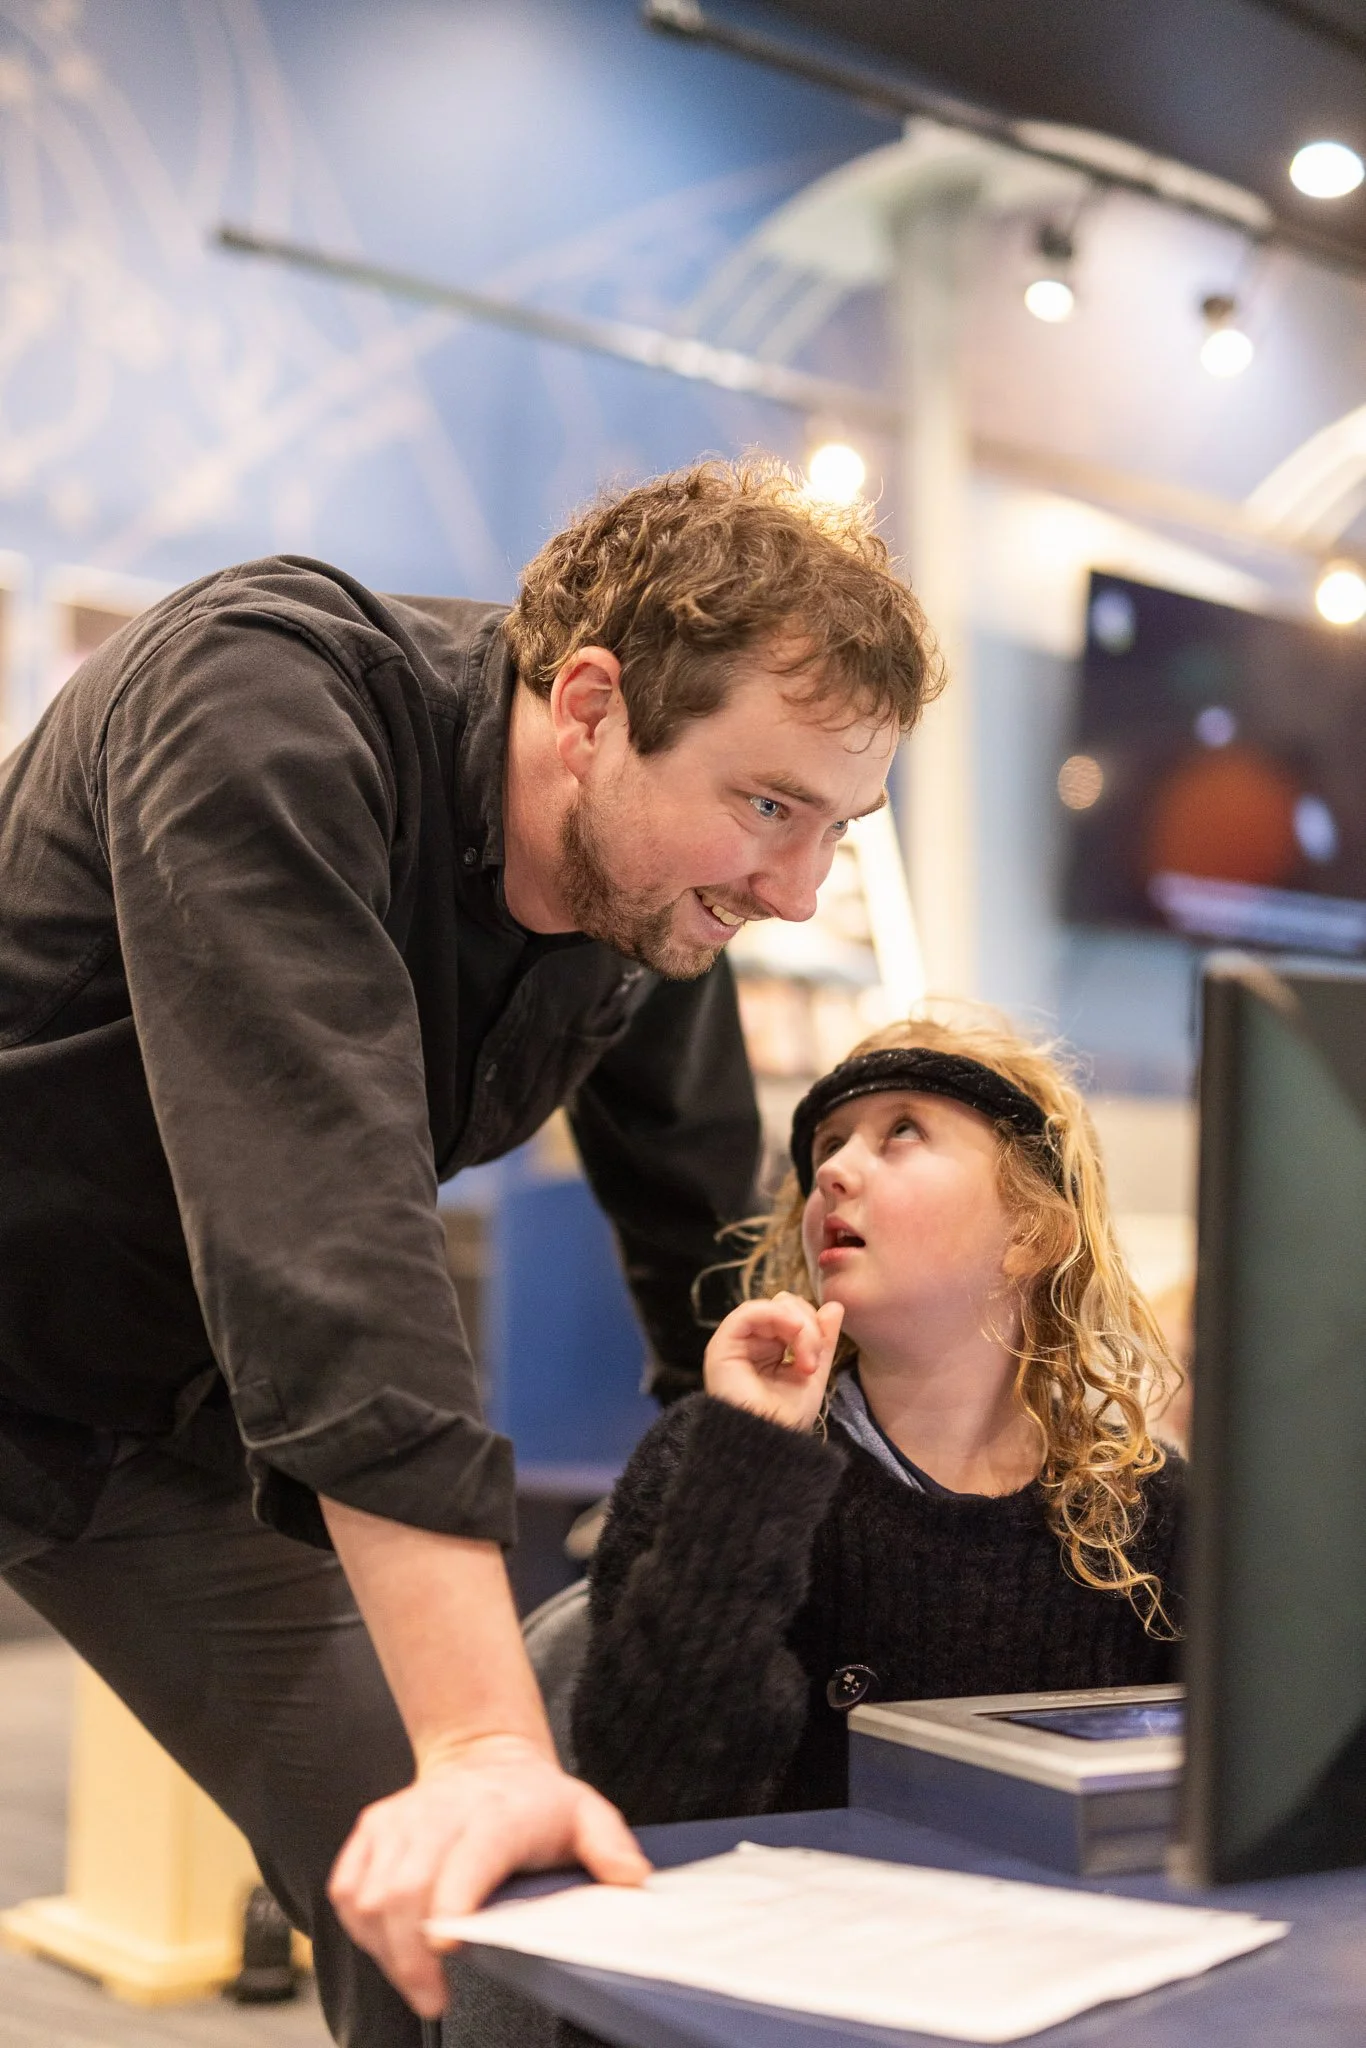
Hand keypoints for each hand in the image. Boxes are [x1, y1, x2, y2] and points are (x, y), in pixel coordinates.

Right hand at [328, 1733, 648, 2017]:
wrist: (484, 1753)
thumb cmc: (533, 1798)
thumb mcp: (585, 1812)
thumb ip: (610, 1846)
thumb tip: (631, 1880)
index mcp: (496, 1814)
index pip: (465, 1860)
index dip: (450, 1902)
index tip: (448, 1948)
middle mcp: (440, 1814)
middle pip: (404, 1891)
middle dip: (409, 1957)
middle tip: (432, 1997)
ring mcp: (400, 1820)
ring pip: (369, 1895)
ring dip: (385, 1949)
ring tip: (415, 1977)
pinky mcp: (372, 1829)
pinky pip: (346, 1887)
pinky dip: (360, 1926)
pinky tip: (388, 1943)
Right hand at [703, 1291, 843, 1431]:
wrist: (768, 1445)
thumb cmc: (786, 1418)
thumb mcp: (812, 1374)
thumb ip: (822, 1340)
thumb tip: (835, 1306)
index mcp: (768, 1350)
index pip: (792, 1315)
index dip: (812, 1327)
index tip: (818, 1361)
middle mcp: (750, 1343)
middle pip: (784, 1306)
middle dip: (807, 1327)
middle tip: (812, 1364)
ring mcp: (735, 1342)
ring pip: (772, 1307)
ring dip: (798, 1326)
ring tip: (805, 1359)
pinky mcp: (722, 1344)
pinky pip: (750, 1311)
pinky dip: (777, 1315)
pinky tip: (793, 1332)